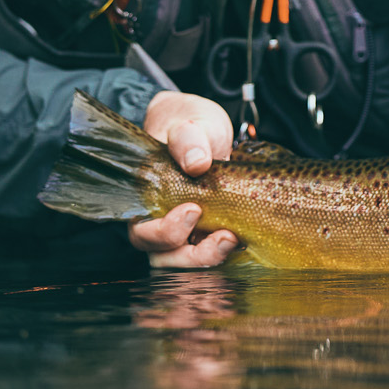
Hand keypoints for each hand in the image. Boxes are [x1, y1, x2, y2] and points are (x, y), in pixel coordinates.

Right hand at [129, 91, 237, 267]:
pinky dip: (226, 259)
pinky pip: (211, 258)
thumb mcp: (189, 122)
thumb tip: (197, 162)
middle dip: (194, 257)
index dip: (166, 232)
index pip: (143, 233)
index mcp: (146, 199)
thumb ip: (188, 138)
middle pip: (165, 259)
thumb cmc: (189, 126)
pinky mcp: (209, 235)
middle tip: (225, 237)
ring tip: (234, 241)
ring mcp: (186, 233)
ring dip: (211, 261)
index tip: (193, 210)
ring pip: (187, 265)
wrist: (205, 130)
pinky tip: (245, 244)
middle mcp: (161, 222)